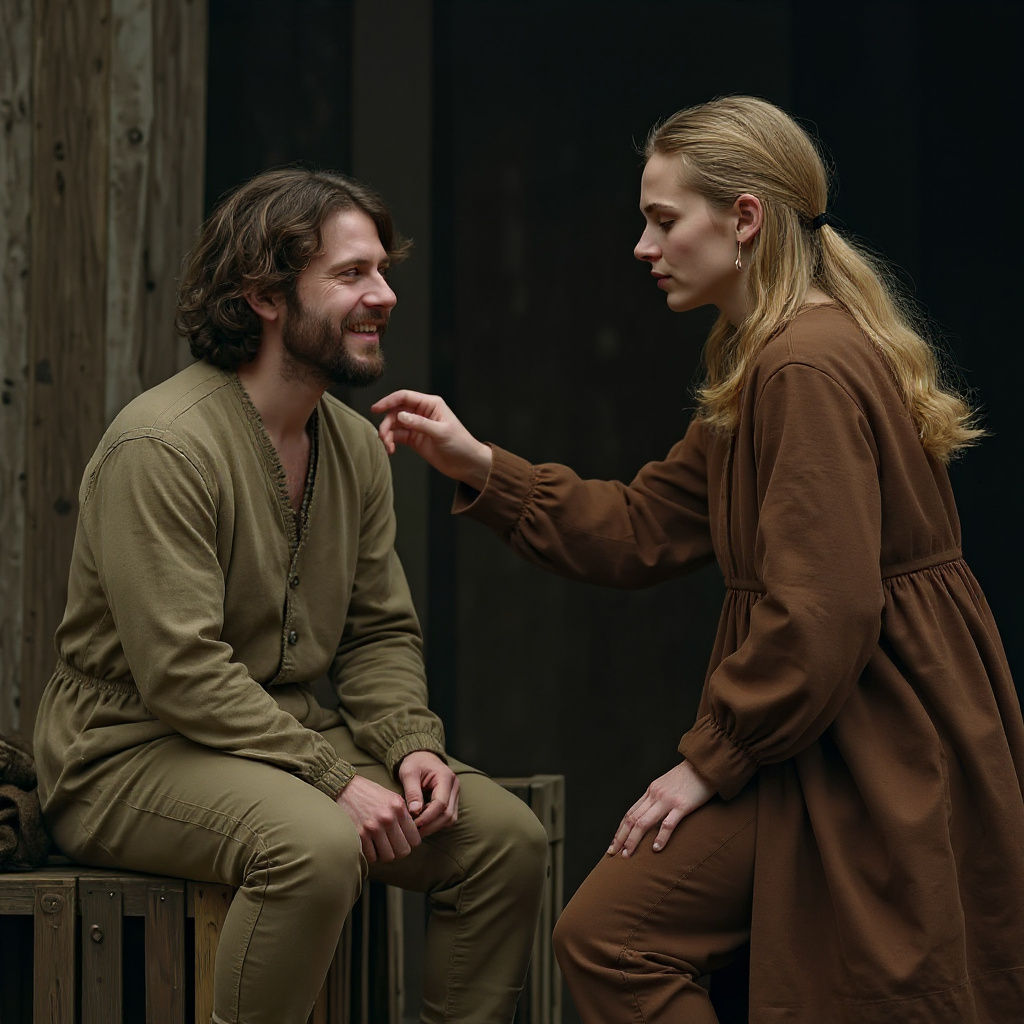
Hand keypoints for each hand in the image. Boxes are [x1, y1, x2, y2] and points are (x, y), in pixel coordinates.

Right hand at [336, 775, 421, 864]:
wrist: (345, 788)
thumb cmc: (369, 793)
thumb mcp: (392, 797)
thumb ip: (403, 814)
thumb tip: (414, 833)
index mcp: (398, 807)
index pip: (415, 839)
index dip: (410, 842)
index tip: (404, 840)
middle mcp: (388, 818)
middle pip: (403, 851)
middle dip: (399, 850)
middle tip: (393, 845)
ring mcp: (373, 828)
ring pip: (388, 857)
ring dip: (385, 854)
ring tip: (381, 845)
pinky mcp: (359, 835)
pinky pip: (372, 857)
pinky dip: (372, 854)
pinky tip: (370, 845)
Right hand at [370, 390, 491, 490]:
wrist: (467, 464)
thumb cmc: (460, 444)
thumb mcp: (441, 432)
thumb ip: (420, 423)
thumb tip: (400, 416)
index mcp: (430, 404)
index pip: (404, 397)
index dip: (388, 401)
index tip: (375, 409)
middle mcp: (422, 412)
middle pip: (395, 411)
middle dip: (387, 423)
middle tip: (383, 437)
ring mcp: (417, 426)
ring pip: (394, 425)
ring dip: (387, 434)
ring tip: (388, 446)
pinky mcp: (415, 439)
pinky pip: (397, 436)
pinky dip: (391, 442)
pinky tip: (391, 450)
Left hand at [397, 750, 459, 837]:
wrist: (422, 756)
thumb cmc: (414, 763)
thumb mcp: (409, 773)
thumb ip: (412, 792)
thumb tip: (415, 812)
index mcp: (445, 777)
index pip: (441, 803)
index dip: (427, 817)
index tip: (413, 824)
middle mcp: (454, 786)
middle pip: (448, 814)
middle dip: (431, 825)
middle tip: (414, 831)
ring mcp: (455, 794)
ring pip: (450, 818)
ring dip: (434, 826)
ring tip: (417, 828)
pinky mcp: (452, 800)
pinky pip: (448, 816)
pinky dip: (436, 822)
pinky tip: (423, 822)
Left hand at [608, 761, 714, 857]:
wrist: (704, 765)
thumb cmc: (688, 777)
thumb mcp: (667, 784)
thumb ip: (658, 797)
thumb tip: (650, 813)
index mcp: (651, 791)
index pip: (630, 813)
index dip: (620, 829)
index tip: (614, 843)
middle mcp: (655, 795)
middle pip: (632, 819)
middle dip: (621, 837)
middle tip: (613, 853)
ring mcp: (667, 800)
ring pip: (644, 822)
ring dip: (633, 840)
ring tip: (627, 855)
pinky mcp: (682, 805)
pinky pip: (668, 823)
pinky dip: (660, 837)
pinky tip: (655, 849)